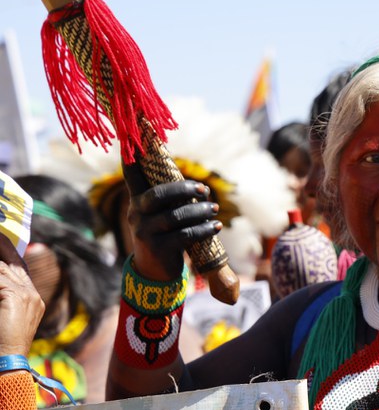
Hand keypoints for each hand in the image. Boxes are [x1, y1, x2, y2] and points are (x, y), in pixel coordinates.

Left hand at [0, 235, 43, 356]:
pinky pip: (1, 277)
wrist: (8, 359)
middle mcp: (32, 294)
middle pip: (15, 263)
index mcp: (32, 299)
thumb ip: (4, 296)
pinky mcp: (17, 297)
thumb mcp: (4, 313)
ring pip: (5, 268)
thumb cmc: (2, 342)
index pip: (21, 268)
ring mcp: (28, 295)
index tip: (2, 241)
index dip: (9, 252)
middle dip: (2, 247)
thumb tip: (1, 281)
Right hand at [122, 162, 221, 280]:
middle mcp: (136, 214)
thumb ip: (170, 200)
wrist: (155, 272)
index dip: (132, 157)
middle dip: (184, 189)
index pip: (131, 175)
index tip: (133, 136)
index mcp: (137, 201)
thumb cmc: (164, 235)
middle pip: (158, 195)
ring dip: (200, 211)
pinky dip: (203, 229)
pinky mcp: (158, 249)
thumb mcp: (161, 215)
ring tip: (215, 210)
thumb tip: (199, 187)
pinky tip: (215, 226)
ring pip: (176, 216)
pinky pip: (185, 235)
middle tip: (204, 190)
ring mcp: (145, 232)